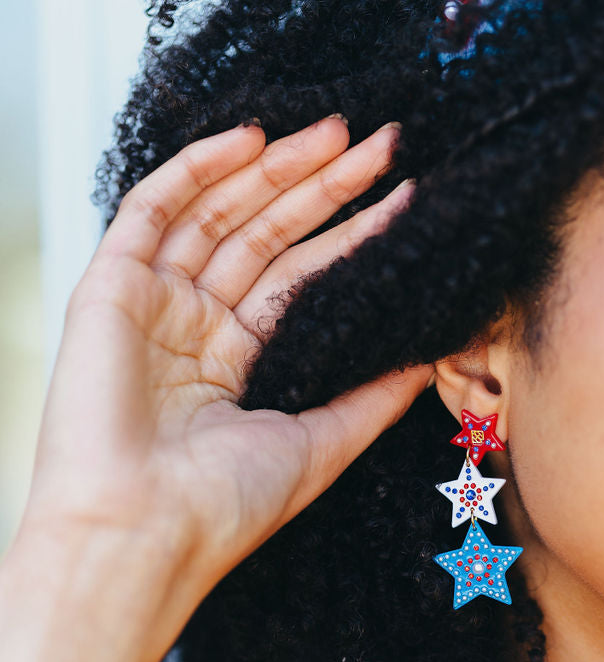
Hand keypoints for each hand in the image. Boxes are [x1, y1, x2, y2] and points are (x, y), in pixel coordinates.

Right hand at [18, 115, 430, 594]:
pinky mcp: (109, 287)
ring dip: (275, 167)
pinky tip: (251, 136)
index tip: (407, 195)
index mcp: (242, 364)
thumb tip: (435, 350)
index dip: (354, 234)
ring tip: (338, 131)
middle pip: (268, 234)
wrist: (144, 530)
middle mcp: (197, 328)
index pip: (305, 277)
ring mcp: (154, 305)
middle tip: (384, 142)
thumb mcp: (324, 443)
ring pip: (219, 213)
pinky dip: (197, 169)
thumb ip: (377, 394)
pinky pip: (152, 210)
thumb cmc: (226, 506)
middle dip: (326, 186)